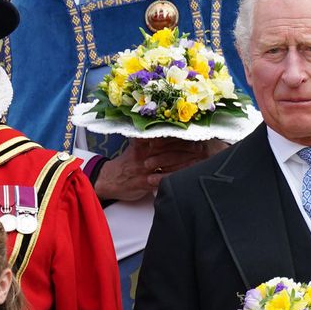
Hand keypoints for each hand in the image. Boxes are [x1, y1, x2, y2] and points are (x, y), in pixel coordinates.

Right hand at [94, 138, 225, 201]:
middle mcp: (144, 154)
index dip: (179, 135)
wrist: (108, 180)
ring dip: (184, 162)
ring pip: (167, 163)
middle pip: (168, 148)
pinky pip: (162, 179)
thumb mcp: (134, 146)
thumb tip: (166, 127)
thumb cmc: (126, 163)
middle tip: (201, 147)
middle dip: (186, 147)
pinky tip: (186, 176)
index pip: (163, 136)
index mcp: (142, 143)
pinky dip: (174, 177)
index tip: (194, 133)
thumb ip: (149, 138)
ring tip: (199, 160)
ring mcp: (144, 169)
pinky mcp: (144, 182)